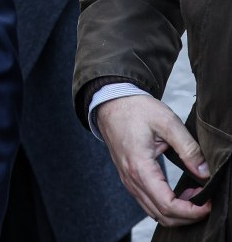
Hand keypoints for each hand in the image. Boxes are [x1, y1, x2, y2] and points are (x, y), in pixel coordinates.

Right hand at [97, 95, 211, 226]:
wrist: (111, 103)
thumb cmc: (136, 109)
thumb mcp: (167, 122)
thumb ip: (188, 148)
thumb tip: (205, 172)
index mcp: (139, 166)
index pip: (167, 204)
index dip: (191, 211)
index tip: (209, 204)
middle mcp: (131, 179)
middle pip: (162, 215)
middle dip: (188, 216)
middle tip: (206, 200)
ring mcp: (128, 180)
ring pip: (155, 212)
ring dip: (178, 212)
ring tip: (195, 195)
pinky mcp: (129, 178)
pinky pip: (148, 202)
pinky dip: (167, 206)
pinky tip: (180, 193)